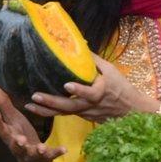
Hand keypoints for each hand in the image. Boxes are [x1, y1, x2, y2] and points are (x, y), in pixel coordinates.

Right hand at [0, 84, 65, 161]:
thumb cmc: (20, 135)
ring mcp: (32, 153)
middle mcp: (18, 145)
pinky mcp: (45, 157)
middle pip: (14, 144)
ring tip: (40, 148)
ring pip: (32, 152)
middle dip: (16, 141)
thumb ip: (1, 103)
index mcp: (9, 134)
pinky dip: (57, 152)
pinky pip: (51, 155)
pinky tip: (64, 149)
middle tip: (18, 139)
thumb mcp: (12, 119)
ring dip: (36, 150)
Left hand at [27, 57, 156, 121]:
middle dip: (51, 102)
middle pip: (69, 107)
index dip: (79, 90)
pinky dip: (51, 112)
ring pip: (64, 113)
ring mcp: (86, 113)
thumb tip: (80, 44)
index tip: (67, 85)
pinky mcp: (82, 117)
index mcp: (101, 92)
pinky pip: (65, 114)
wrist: (131, 111)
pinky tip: (37, 107)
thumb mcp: (111, 70)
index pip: (90, 94)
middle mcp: (91, 105)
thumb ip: (94, 60)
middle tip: (35, 96)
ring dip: (45, 110)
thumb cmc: (122, 88)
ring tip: (29, 105)